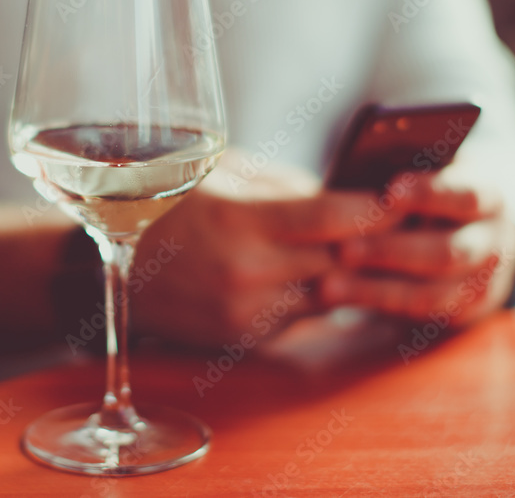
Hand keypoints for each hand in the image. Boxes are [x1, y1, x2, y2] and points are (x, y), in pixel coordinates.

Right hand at [132, 149, 409, 347]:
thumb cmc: (167, 206)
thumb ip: (286, 186)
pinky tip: (315, 272)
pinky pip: (301, 315)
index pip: (333, 217)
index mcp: (240, 221)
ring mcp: (246, 312)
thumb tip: (345, 195)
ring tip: (366, 247)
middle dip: (372, 239)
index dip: (377, 207)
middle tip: (405, 221)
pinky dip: (314, 293)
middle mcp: (247, 272)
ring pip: (329, 292)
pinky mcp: (245, 337)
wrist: (110, 268)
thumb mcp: (221, 176)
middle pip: (341, 258)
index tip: (404, 196)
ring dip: (347, 270)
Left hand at [323, 161, 514, 326]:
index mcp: (488, 197)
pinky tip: (340, 295)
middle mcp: (494, 241)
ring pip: (430, 291)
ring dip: (376, 288)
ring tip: (328, 285)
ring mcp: (482, 281)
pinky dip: (377, 303)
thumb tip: (354, 178)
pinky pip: (418, 312)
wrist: (469, 235)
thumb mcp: (428, 174)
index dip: (430, 194)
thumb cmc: (429, 194)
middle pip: (447, 252)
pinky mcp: (463, 310)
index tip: (390, 191)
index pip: (467, 196)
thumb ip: (402, 177)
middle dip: (391, 251)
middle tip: (342, 250)